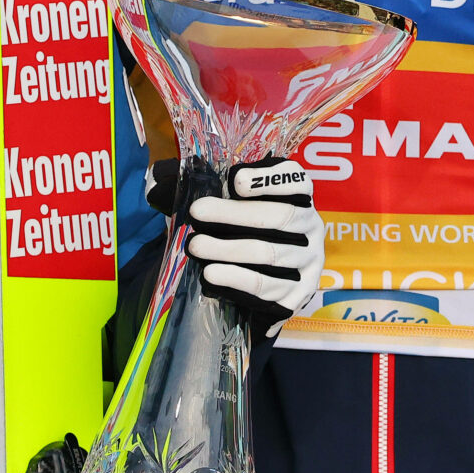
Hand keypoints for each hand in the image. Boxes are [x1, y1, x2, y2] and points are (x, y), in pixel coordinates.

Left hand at [156, 155, 324, 330]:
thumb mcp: (231, 207)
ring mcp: (309, 262)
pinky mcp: (300, 294)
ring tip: (195, 246)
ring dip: (229, 250)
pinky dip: (237, 281)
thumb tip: (161, 178)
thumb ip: (208, 189)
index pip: (294, 179)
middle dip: (234, 214)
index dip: (268, 178)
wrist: (262, 283)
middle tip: (196, 212)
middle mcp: (312, 226)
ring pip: (270, 254)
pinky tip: (211, 275)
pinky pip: (268, 288)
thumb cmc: (242, 233)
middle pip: (278, 216)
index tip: (234, 181)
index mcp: (299, 197)